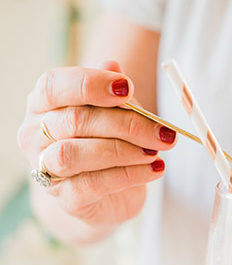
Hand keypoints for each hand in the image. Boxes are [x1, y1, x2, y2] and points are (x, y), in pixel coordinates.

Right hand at [17, 61, 176, 229]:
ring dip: (124, 151)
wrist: (108, 195)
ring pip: (76, 154)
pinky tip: (154, 170)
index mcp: (44, 104)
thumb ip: (116, 94)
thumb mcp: (117, 114)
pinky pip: (93, 184)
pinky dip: (129, 175)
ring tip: (155, 152)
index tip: (128, 88)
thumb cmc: (108, 144)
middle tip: (164, 132)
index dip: (91, 84)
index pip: (55, 85)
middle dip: (127, 124)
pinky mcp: (66, 199)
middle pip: (75, 120)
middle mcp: (35, 135)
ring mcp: (45, 168)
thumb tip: (115, 65)